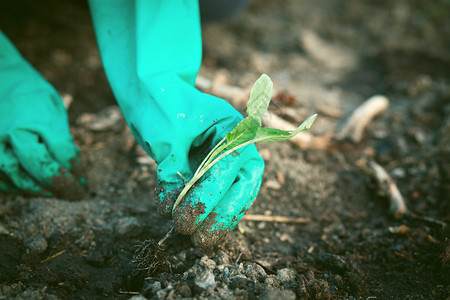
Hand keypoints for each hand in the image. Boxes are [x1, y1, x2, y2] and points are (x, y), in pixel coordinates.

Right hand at [0, 31, 83, 199]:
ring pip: (19, 181)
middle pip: (43, 171)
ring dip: (40, 191)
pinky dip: (18, 188)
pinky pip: (1, 179)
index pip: (64, 155)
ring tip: (55, 193)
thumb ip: (61, 136)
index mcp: (38, 120)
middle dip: (63, 186)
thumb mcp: (53, 108)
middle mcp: (14, 134)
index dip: (76, 170)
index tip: (83, 179)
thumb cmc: (30, 93)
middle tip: (75, 194)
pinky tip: (33, 189)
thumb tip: (71, 166)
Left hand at [89, 0, 263, 246]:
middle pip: (243, 184)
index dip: (208, 196)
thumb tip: (170, 208)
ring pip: (237, 192)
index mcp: (232, 126)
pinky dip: (213, 210)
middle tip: (199, 238)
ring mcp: (228, 155)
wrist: (152, 86)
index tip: (186, 219)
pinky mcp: (215, 165)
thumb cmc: (160, 101)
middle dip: (223, 214)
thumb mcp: (165, 135)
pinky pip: (222, 192)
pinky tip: (201, 228)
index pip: (227, 166)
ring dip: (221, 217)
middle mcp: (237, 142)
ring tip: (201, 240)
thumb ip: (171, 170)